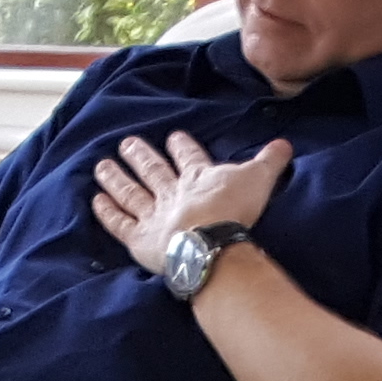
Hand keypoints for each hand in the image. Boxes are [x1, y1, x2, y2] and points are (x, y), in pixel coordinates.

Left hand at [90, 128, 292, 279]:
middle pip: (153, 170)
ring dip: (116, 179)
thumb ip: (270, 161)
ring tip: (102, 165)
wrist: (209, 243)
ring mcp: (153, 216)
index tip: (173, 137)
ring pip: (130, 193)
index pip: (189, 157)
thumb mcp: (258, 179)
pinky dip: (107, 213)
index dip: (182, 147)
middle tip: (127, 142)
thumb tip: (285, 144)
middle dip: (140, 156)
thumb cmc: (234, 210)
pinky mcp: (140, 240)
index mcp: (198, 177)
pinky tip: (96, 201)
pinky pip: (119, 224)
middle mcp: (171, 193)